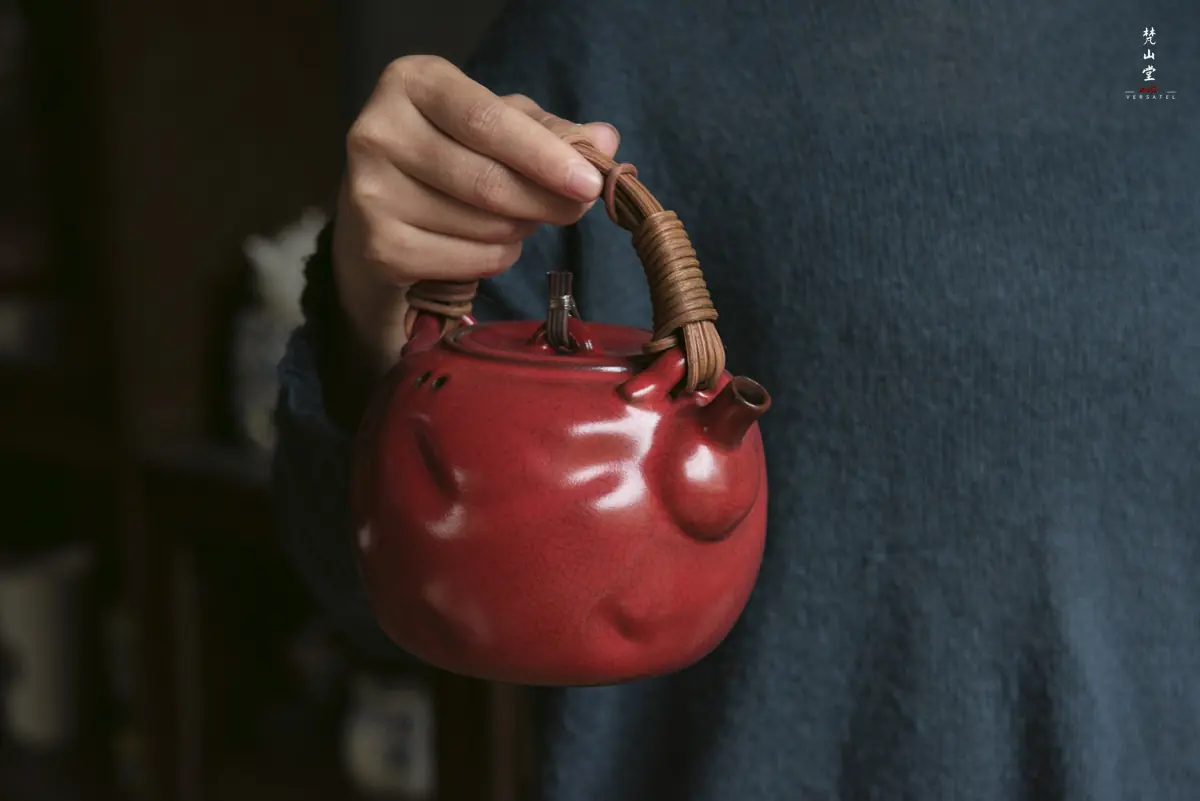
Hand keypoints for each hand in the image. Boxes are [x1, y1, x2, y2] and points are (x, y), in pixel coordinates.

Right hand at [331, 54, 620, 377]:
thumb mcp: (497, 127)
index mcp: (412, 83)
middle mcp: (378, 132)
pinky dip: (496, 257)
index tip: (589, 182)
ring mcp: (371, 193)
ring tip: (519, 219)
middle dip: (546, 201)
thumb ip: (551, 131)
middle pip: (487, 180)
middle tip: (576, 209)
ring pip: (482, 225)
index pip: (486, 121)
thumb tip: (606, 139)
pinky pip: (467, 260)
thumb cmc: (451, 155)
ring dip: (521, 229)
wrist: (383, 213)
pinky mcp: (378, 247)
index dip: (544, 156)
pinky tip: (491, 244)